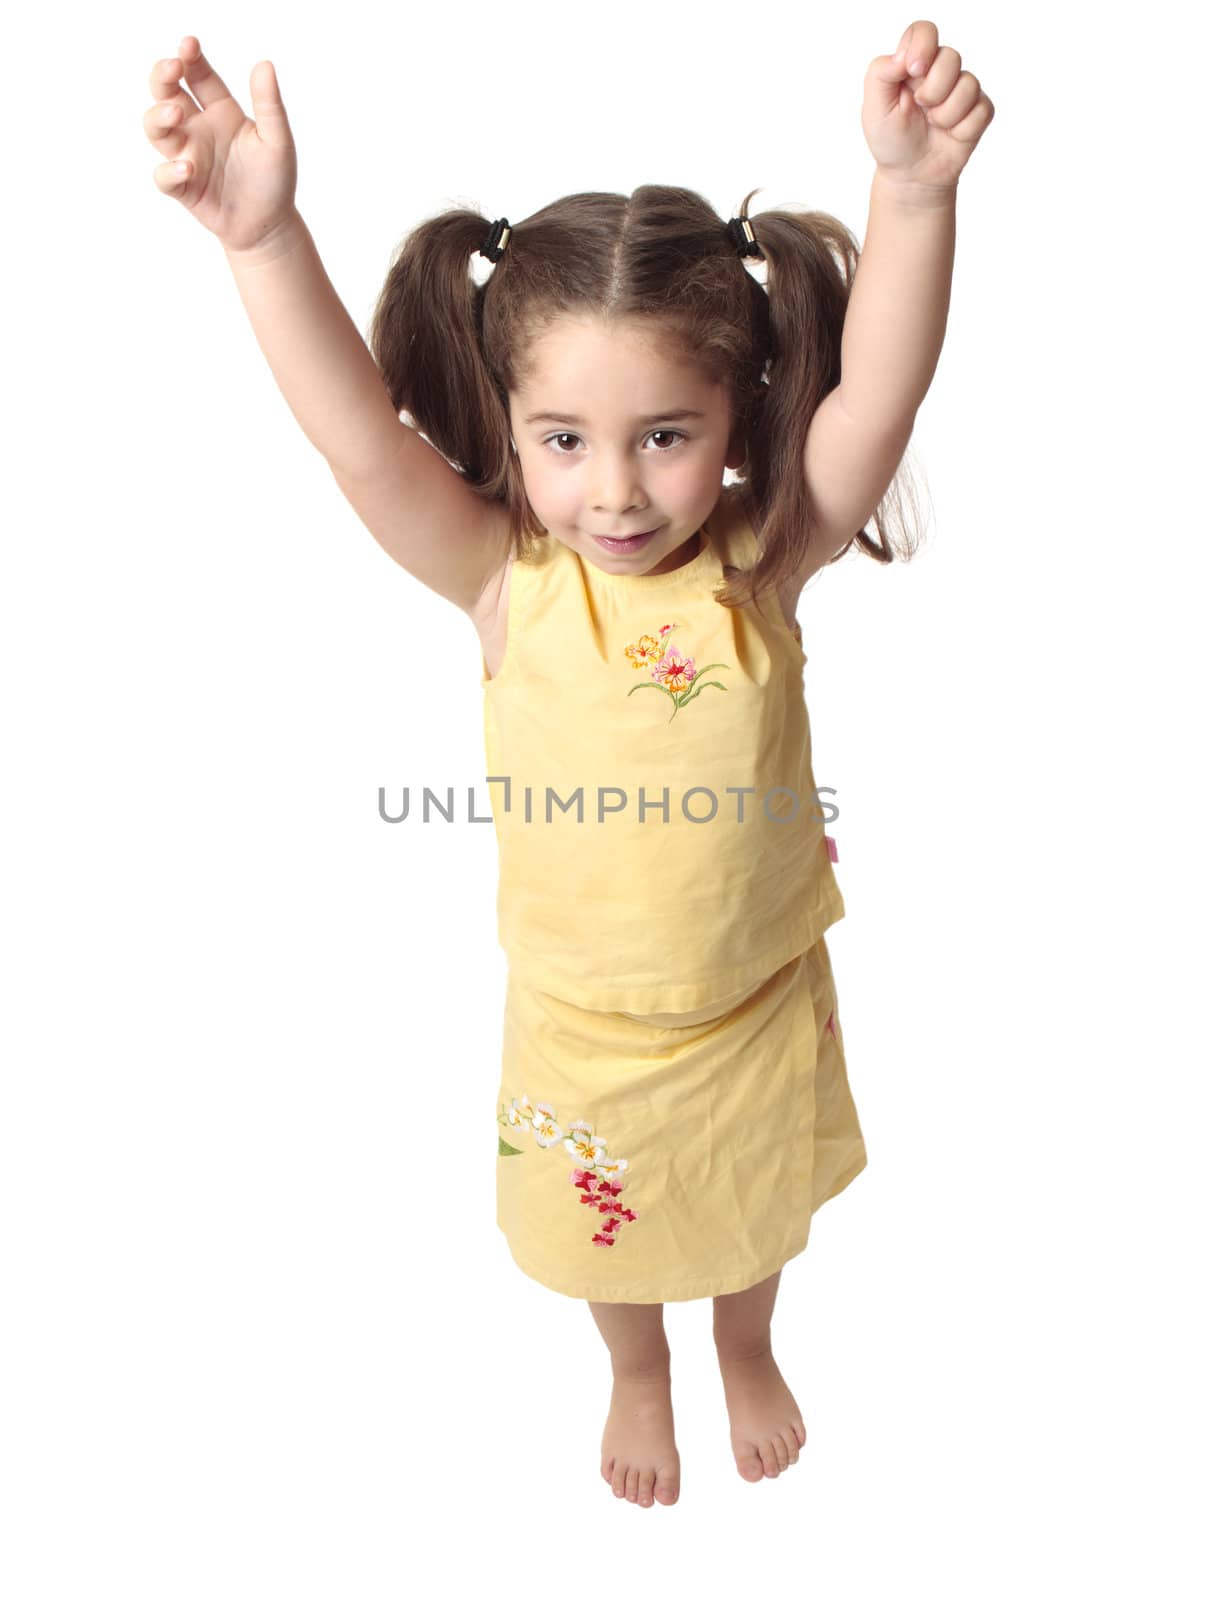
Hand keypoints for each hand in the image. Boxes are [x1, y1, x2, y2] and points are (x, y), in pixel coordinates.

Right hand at [143, 35, 298, 251]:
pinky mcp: (183, 187)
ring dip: (158, 117)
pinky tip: (189, 168)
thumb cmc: (273, 180)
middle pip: (166, 93)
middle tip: (172, 67)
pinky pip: (164, 177)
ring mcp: (187, 156)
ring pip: (156, 129)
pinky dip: (170, 171)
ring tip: (175, 112)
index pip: (198, 75)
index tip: (189, 45)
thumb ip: (269, 104)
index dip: (189, 58)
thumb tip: (264, 64)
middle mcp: (199, 129)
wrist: (270, 226)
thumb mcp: (277, 140)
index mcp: (221, 111)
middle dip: (162, 77)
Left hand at [861, 20, 993, 194]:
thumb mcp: (874, 108)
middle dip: (932, 90)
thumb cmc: (891, 139)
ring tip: (933, 124)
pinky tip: (950, 135)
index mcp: (913, 63)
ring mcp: (962, 89)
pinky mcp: (979, 110)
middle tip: (920, 108)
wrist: (910, 175)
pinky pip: (981, 110)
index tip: (912, 72)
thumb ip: (881, 72)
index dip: (922, 47)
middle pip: (951, 57)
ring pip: (968, 85)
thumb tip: (904, 54)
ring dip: (946, 114)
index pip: (924, 31)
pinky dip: (962, 128)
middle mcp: (940, 70)